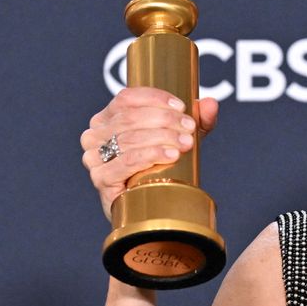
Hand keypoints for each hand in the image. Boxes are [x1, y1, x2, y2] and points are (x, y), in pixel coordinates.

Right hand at [80, 88, 219, 219]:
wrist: (145, 207)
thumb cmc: (158, 167)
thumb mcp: (179, 139)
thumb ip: (197, 120)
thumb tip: (211, 104)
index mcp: (107, 118)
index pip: (127, 98)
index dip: (155, 98)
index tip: (182, 107)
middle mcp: (95, 134)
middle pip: (130, 118)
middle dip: (165, 120)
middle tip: (189, 128)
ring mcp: (95, 157)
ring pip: (130, 138)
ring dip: (162, 137)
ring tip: (185, 143)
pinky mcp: (101, 178)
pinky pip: (127, 161)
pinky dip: (151, 155)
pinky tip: (171, 156)